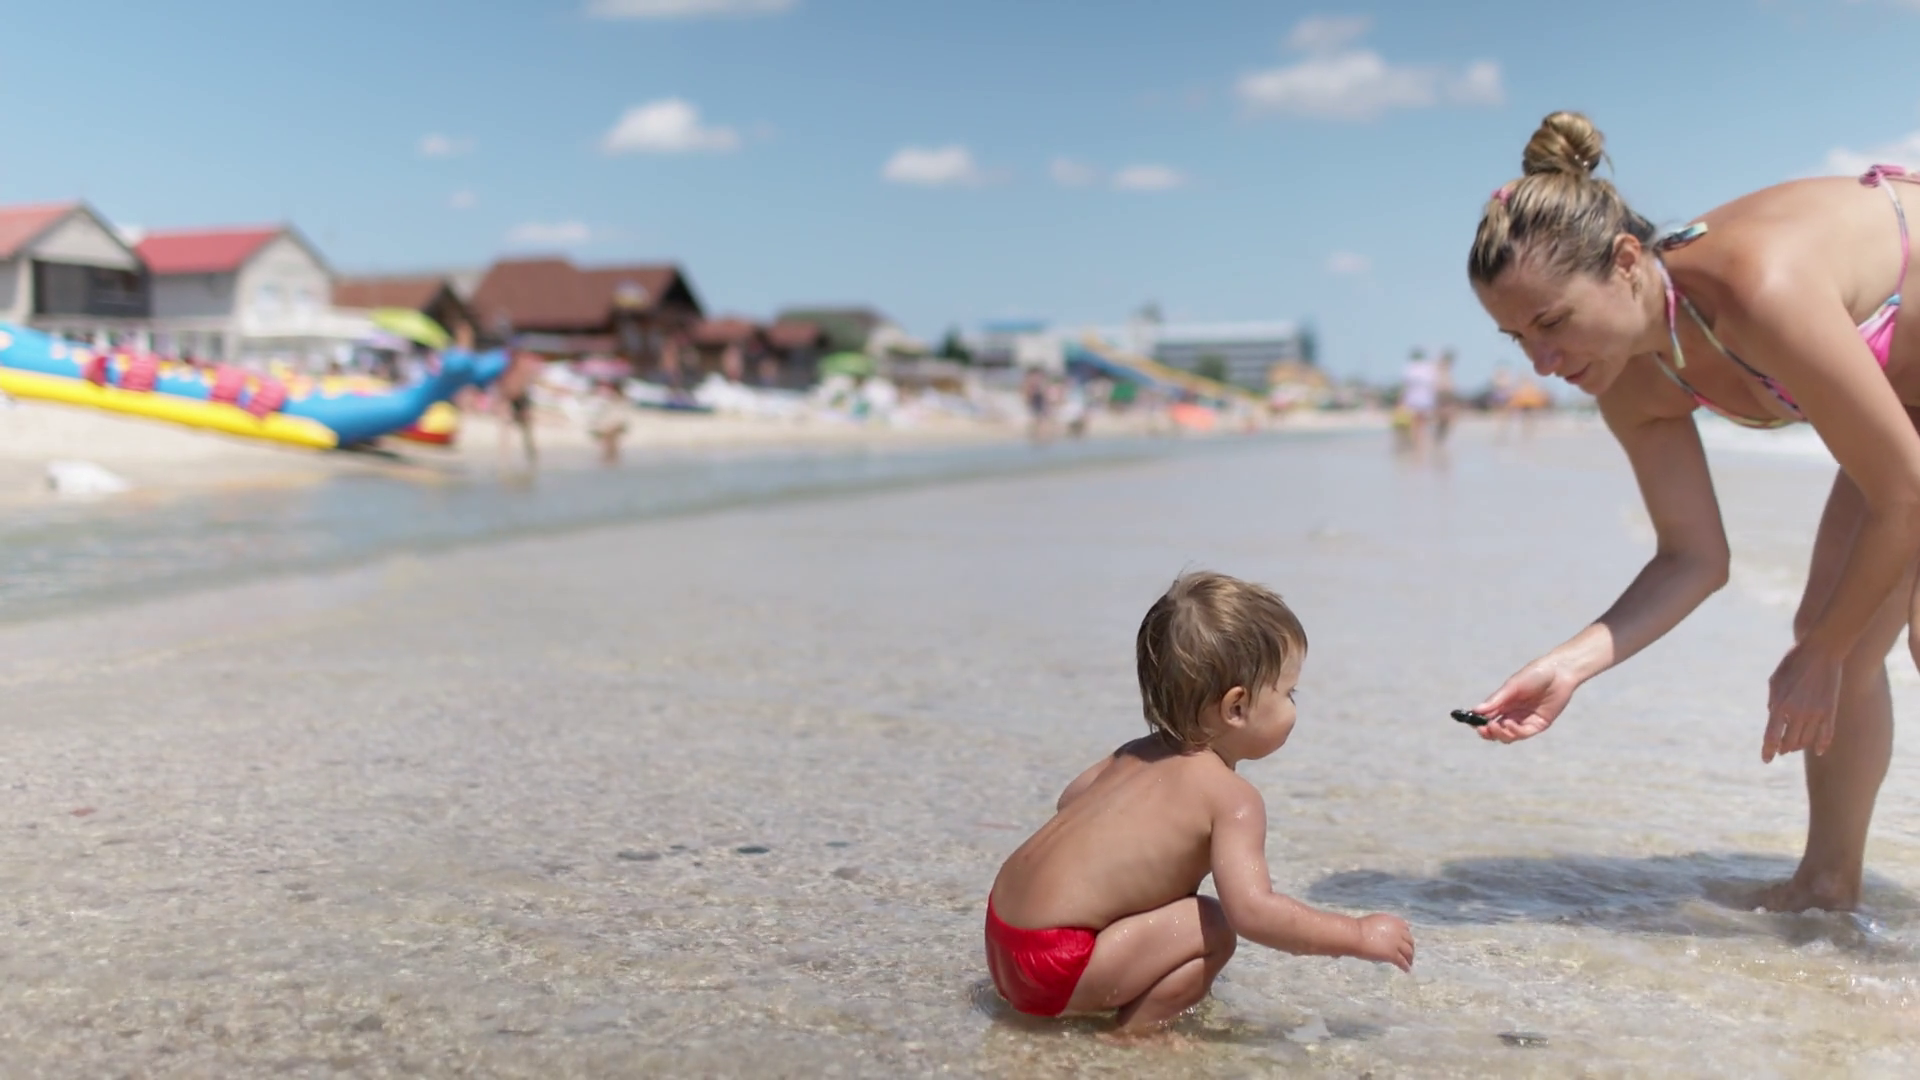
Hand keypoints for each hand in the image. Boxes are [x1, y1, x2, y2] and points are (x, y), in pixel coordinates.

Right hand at [1355, 914, 1414, 971]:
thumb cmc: (1359, 928)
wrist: (1356, 935)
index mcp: (1394, 921)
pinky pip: (1402, 961)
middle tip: (1409, 954)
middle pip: (1410, 941)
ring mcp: (1397, 943)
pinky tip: (1406, 970)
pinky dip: (1405, 966)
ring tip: (1409, 963)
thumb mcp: (1375, 921)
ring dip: (1410, 958)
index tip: (1405, 940)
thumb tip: (1384, 933)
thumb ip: (1383, 926)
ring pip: (1408, 952)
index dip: (1406, 936)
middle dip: (1410, 947)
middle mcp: (1398, 931)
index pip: (1406, 928)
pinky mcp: (1393, 954)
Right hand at [1472, 658, 1579, 743]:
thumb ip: (1496, 700)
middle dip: (1488, 732)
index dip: (1478, 722)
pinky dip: (1515, 732)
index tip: (1472, 723)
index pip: (1487, 717)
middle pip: (1496, 730)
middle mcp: (1513, 713)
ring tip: (1496, 726)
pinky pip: (1524, 733)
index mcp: (1504, 703)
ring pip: (1508, 736)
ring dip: (1500, 734)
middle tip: (1483, 729)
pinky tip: (1510, 724)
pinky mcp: (1539, 724)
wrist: (1560, 672)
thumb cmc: (1534, 674)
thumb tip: (1476, 710)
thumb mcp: (1512, 686)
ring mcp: (1526, 720)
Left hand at [1765, 640, 1843, 761]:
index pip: (1771, 736)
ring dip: (1798, 746)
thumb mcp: (1774, 681)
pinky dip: (1821, 745)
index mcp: (1780, 705)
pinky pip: (1826, 735)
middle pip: (1789, 743)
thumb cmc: (1793, 662)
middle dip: (1783, 748)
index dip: (1768, 750)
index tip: (1766, 760)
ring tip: (1793, 746)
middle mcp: (1798, 712)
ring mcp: (1816, 713)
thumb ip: (1773, 702)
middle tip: (1780, 749)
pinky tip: (1817, 751)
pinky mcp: (1831, 710)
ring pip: (1806, 741)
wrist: (1821, 650)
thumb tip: (1773, 718)